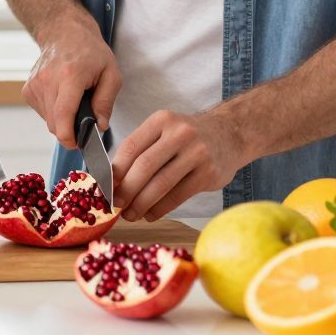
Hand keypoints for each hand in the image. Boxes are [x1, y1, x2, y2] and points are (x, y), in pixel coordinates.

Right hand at [22, 16, 122, 148]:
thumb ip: (106, 102)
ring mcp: (34, 85)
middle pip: (55, 123)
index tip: (78, 144)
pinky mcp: (27, 90)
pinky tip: (62, 97)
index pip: (63, 115)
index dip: (69, 137)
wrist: (64, 32)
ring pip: (48, 120)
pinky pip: (42, 113)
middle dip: (71, 130)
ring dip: (63, 120)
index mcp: (69, 76)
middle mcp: (47, 81)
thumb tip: (99, 126)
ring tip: (74, 101)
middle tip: (86, 119)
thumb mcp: (111, 74)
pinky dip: (54, 112)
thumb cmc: (91, 52)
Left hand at [110, 110, 245, 220]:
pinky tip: (150, 214)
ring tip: (130, 214)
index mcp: (162, 120)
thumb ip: (141, 149)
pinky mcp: (208, 173)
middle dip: (126, 190)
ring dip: (141, 203)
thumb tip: (113, 180)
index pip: (131, 146)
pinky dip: (160, 208)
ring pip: (161, 184)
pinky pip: (178, 195)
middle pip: (144, 166)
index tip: (105, 187)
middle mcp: (179, 133)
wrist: (230, 134)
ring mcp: (197, 153)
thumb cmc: (187, 137)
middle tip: (115, 205)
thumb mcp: (164, 130)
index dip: (115, 170)